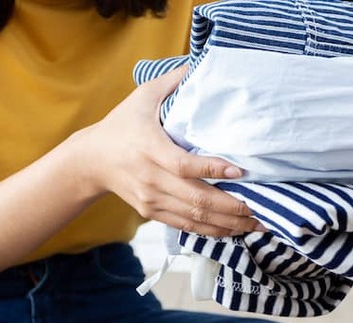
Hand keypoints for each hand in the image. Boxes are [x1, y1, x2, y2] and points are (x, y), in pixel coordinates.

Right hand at [63, 67, 261, 236]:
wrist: (90, 160)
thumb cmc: (121, 124)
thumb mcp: (143, 96)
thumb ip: (173, 81)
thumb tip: (203, 61)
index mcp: (149, 148)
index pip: (184, 165)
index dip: (213, 170)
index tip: (240, 171)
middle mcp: (151, 178)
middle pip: (196, 199)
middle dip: (232, 207)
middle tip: (262, 208)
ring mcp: (151, 199)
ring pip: (195, 218)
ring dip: (228, 224)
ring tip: (257, 223)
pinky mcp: (151, 212)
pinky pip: (186, 226)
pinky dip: (212, 231)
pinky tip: (234, 230)